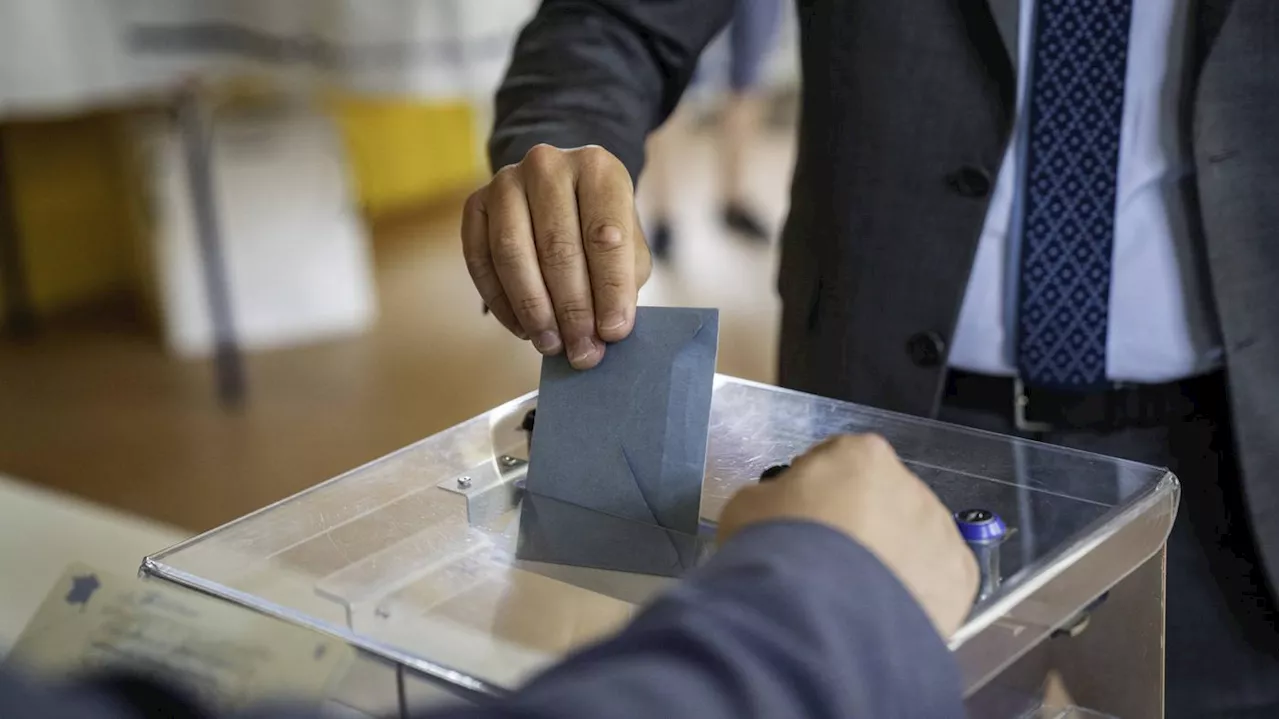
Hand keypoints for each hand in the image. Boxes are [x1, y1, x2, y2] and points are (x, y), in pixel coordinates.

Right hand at [462, 144, 651, 369]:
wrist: (561, 193)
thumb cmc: (600, 226)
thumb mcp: (629, 245)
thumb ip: (621, 283)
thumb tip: (605, 334)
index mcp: (598, 168)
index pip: (605, 235)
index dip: (609, 290)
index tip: (613, 333)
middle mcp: (548, 165)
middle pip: (557, 246)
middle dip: (571, 309)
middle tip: (581, 351)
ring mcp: (505, 181)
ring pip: (512, 252)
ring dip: (533, 308)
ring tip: (552, 344)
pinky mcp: (475, 203)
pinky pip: (480, 259)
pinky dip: (501, 301)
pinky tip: (523, 328)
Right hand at [717, 434, 978, 637]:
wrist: (816, 618)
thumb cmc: (776, 550)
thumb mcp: (748, 506)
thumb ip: (776, 496)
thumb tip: (785, 507)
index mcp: (861, 455)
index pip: (839, 459)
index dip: (816, 488)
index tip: (799, 518)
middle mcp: (910, 484)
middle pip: (881, 499)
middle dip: (859, 524)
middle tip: (825, 563)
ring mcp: (940, 531)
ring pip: (913, 539)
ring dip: (889, 558)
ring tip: (854, 596)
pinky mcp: (960, 579)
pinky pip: (935, 580)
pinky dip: (914, 593)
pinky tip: (882, 613)